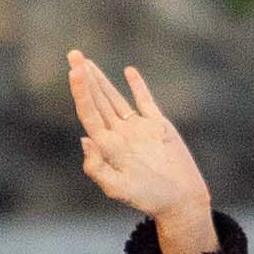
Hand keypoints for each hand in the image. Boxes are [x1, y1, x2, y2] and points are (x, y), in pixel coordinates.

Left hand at [67, 50, 216, 253]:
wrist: (180, 199)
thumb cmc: (148, 198)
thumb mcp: (117, 188)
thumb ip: (96, 168)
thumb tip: (84, 139)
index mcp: (107, 146)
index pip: (89, 112)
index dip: (80, 91)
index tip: (73, 71)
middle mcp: (119, 134)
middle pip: (97, 100)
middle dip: (85, 78)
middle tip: (73, 54)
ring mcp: (138, 128)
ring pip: (115, 98)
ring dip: (102, 80)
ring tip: (87, 62)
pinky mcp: (157, 125)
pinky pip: (145, 101)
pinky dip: (137, 86)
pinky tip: (129, 72)